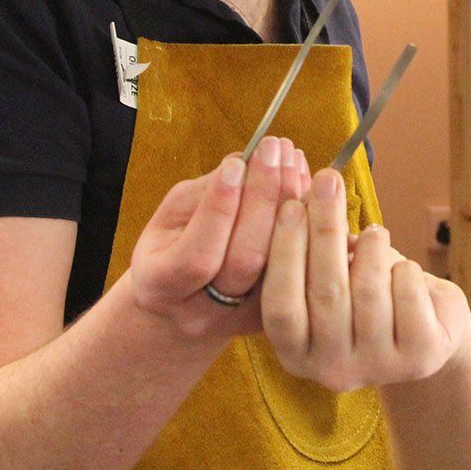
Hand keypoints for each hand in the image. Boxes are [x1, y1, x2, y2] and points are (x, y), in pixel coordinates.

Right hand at [123, 137, 308, 341]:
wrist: (175, 317)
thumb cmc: (167, 256)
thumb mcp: (166, 223)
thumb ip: (202, 196)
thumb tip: (245, 163)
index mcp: (163, 286)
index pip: (199, 253)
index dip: (221, 207)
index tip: (238, 162)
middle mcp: (204, 311)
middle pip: (246, 259)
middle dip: (263, 197)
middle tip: (275, 149)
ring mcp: (241, 319)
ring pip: (277, 266)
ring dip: (290, 205)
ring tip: (293, 159)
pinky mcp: (271, 316)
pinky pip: (296, 268)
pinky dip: (306, 224)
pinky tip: (307, 187)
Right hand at [261, 168, 468, 391]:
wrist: (423, 330)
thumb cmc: (364, 295)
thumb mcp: (331, 276)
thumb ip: (313, 249)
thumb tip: (307, 196)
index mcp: (295, 353)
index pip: (280, 304)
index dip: (285, 252)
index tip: (292, 204)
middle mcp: (331, 369)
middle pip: (325, 292)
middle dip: (325, 228)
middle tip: (328, 180)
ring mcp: (377, 368)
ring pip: (369, 291)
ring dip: (372, 248)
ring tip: (377, 231)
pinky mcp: (420, 357)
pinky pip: (407, 296)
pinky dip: (404, 269)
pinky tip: (402, 270)